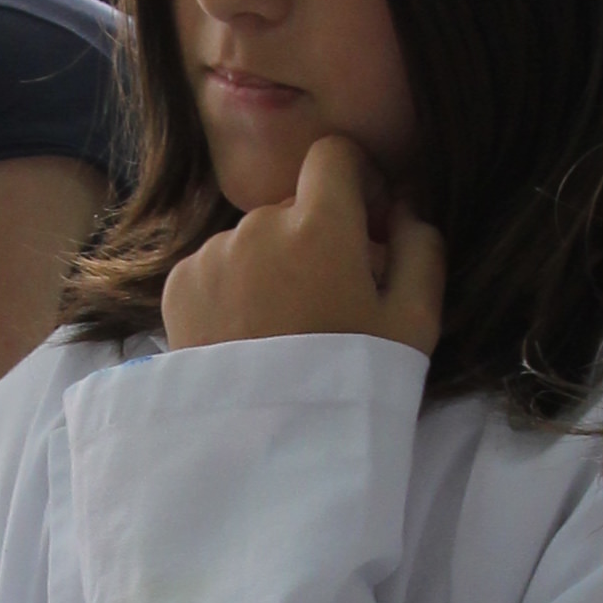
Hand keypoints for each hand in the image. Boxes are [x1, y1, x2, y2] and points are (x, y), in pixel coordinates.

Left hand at [161, 138, 443, 363]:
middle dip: (316, 238)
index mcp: (320, 225)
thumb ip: (421, 249)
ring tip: (285, 331)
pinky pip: (217, 266)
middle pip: (295, 206)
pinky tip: (250, 337)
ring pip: (255, 239)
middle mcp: (259, 224)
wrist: (264, 448)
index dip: (355, 180)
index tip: (364, 223)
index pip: (333, 154)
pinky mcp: (181, 284)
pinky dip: (236, 290)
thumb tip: (407, 207)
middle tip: (330, 303)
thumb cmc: (350, 383)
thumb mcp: (414, 323)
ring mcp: (213, 254)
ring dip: (274, 266)